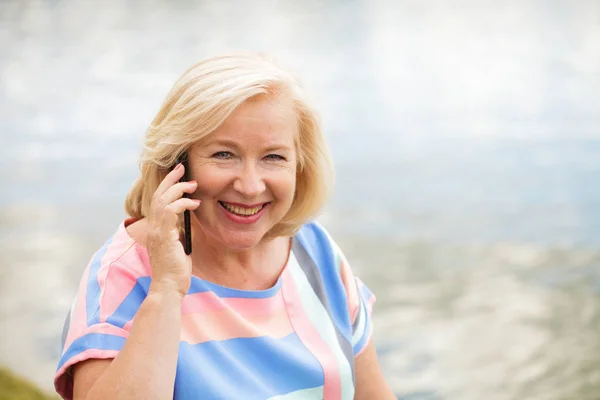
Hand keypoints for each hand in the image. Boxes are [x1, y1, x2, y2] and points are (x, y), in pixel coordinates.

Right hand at [146, 163, 199, 296]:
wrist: (169, 287)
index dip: (166, 185)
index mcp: (156, 229)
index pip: (158, 201)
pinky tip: (194, 204)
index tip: (178, 175)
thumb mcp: (179, 246)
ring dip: (178, 188)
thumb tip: (188, 219)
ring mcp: (157, 231)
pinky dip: (183, 203)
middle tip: (182, 168)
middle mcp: (153, 228)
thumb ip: (179, 231)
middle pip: (158, 195)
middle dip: (170, 179)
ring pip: (162, 199)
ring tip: (192, 185)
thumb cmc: (175, 270)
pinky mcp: (164, 236)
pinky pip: (170, 211)